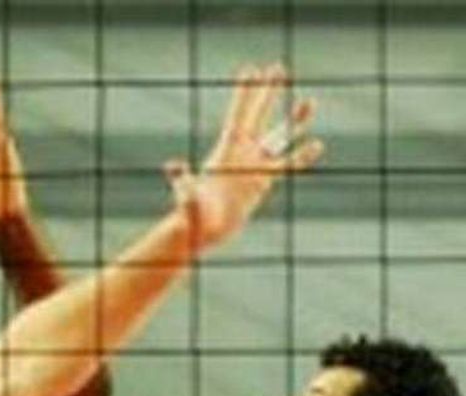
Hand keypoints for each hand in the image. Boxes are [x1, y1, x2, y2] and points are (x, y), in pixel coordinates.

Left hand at [165, 63, 322, 252]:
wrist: (201, 233)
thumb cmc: (191, 216)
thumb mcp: (187, 197)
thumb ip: (184, 182)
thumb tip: (173, 166)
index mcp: (225, 152)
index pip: (239, 115)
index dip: (246, 92)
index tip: (252, 68)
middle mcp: (240, 153)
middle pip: (258, 116)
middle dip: (268, 92)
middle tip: (278, 67)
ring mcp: (252, 166)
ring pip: (278, 137)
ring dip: (294, 120)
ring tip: (310, 101)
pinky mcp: (262, 182)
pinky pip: (288, 164)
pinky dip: (302, 155)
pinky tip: (317, 144)